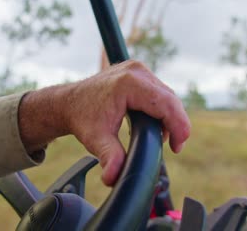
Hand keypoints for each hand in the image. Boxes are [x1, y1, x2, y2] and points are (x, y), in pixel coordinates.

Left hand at [18, 60, 190, 185]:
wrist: (68, 103)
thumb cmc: (81, 119)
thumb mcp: (96, 140)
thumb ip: (110, 157)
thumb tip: (113, 178)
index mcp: (129, 84)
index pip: (166, 104)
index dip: (178, 126)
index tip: (177, 147)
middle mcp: (136, 71)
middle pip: (169, 98)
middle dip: (176, 124)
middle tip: (173, 147)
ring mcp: (137, 68)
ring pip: (166, 94)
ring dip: (169, 116)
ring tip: (163, 138)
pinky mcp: (137, 71)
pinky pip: (158, 90)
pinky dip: (161, 107)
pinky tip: (156, 124)